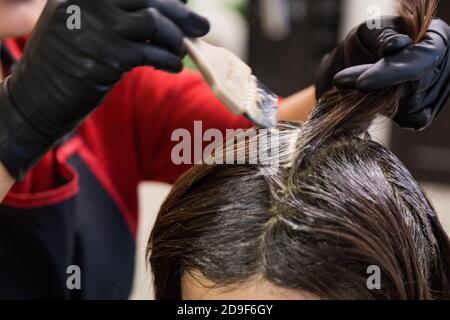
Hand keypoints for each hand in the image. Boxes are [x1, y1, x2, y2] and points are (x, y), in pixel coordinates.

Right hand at [0, 0, 209, 178]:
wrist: (34, 100)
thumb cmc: (64, 65)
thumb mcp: (81, 27)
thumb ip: (115, 15)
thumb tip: (161, 12)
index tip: (184, 7)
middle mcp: (87, 3)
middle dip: (182, 14)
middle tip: (203, 26)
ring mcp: (96, 29)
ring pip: (153, 22)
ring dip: (175, 39)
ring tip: (180, 52)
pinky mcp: (105, 59)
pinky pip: (149, 54)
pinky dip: (168, 60)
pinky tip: (174, 67)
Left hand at [315, 16, 449, 130]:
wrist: (359, 63)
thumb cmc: (366, 42)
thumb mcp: (369, 31)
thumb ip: (382, 36)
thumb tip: (396, 46)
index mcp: (436, 36)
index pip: (421, 59)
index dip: (392, 73)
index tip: (361, 83)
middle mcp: (445, 63)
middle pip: (416, 87)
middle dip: (378, 88)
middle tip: (342, 80)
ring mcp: (440, 89)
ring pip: (410, 107)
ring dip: (380, 100)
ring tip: (365, 84)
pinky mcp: (428, 110)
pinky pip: (409, 120)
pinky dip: (389, 113)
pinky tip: (379, 99)